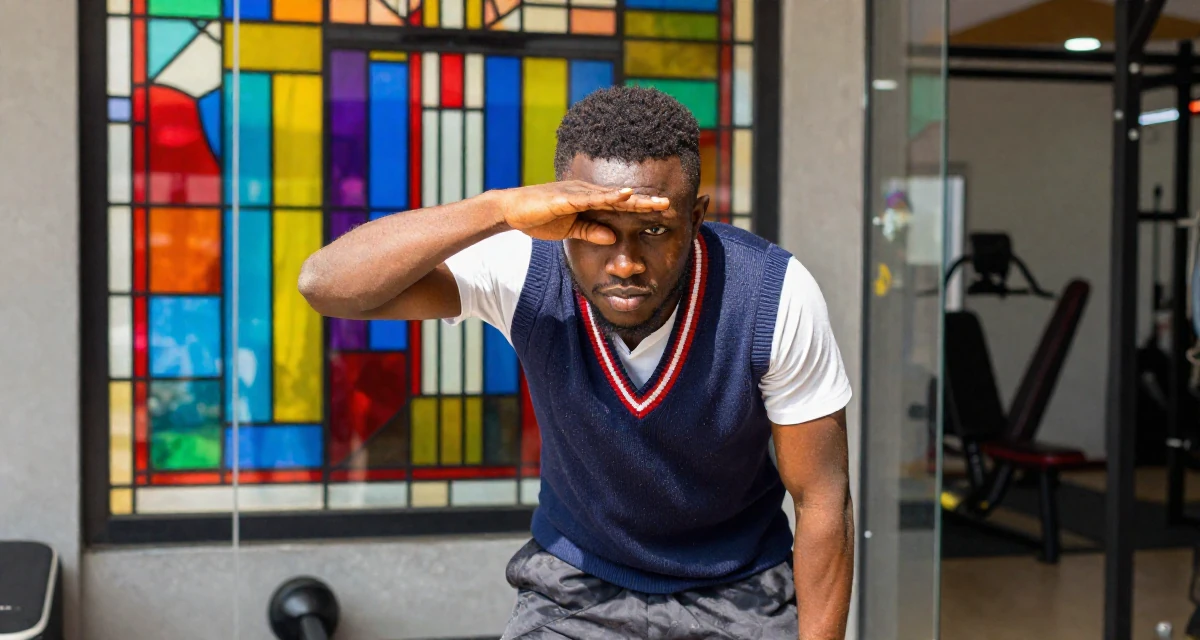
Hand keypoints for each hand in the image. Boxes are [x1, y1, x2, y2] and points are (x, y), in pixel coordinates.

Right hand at [494, 181, 669, 243]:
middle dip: (646, 202)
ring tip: (657, 201)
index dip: (641, 209)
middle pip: (622, 198)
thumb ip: (591, 232)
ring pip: (612, 196)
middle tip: (670, 204)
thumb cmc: (539, 218)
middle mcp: (587, 193)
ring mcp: (577, 193)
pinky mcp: (565, 198)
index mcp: (589, 201)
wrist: (510, 210)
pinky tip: (625, 195)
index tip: (662, 213)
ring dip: (635, 199)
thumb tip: (613, 237)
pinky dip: (609, 196)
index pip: (620, 205)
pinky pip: (591, 198)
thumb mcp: (570, 231)